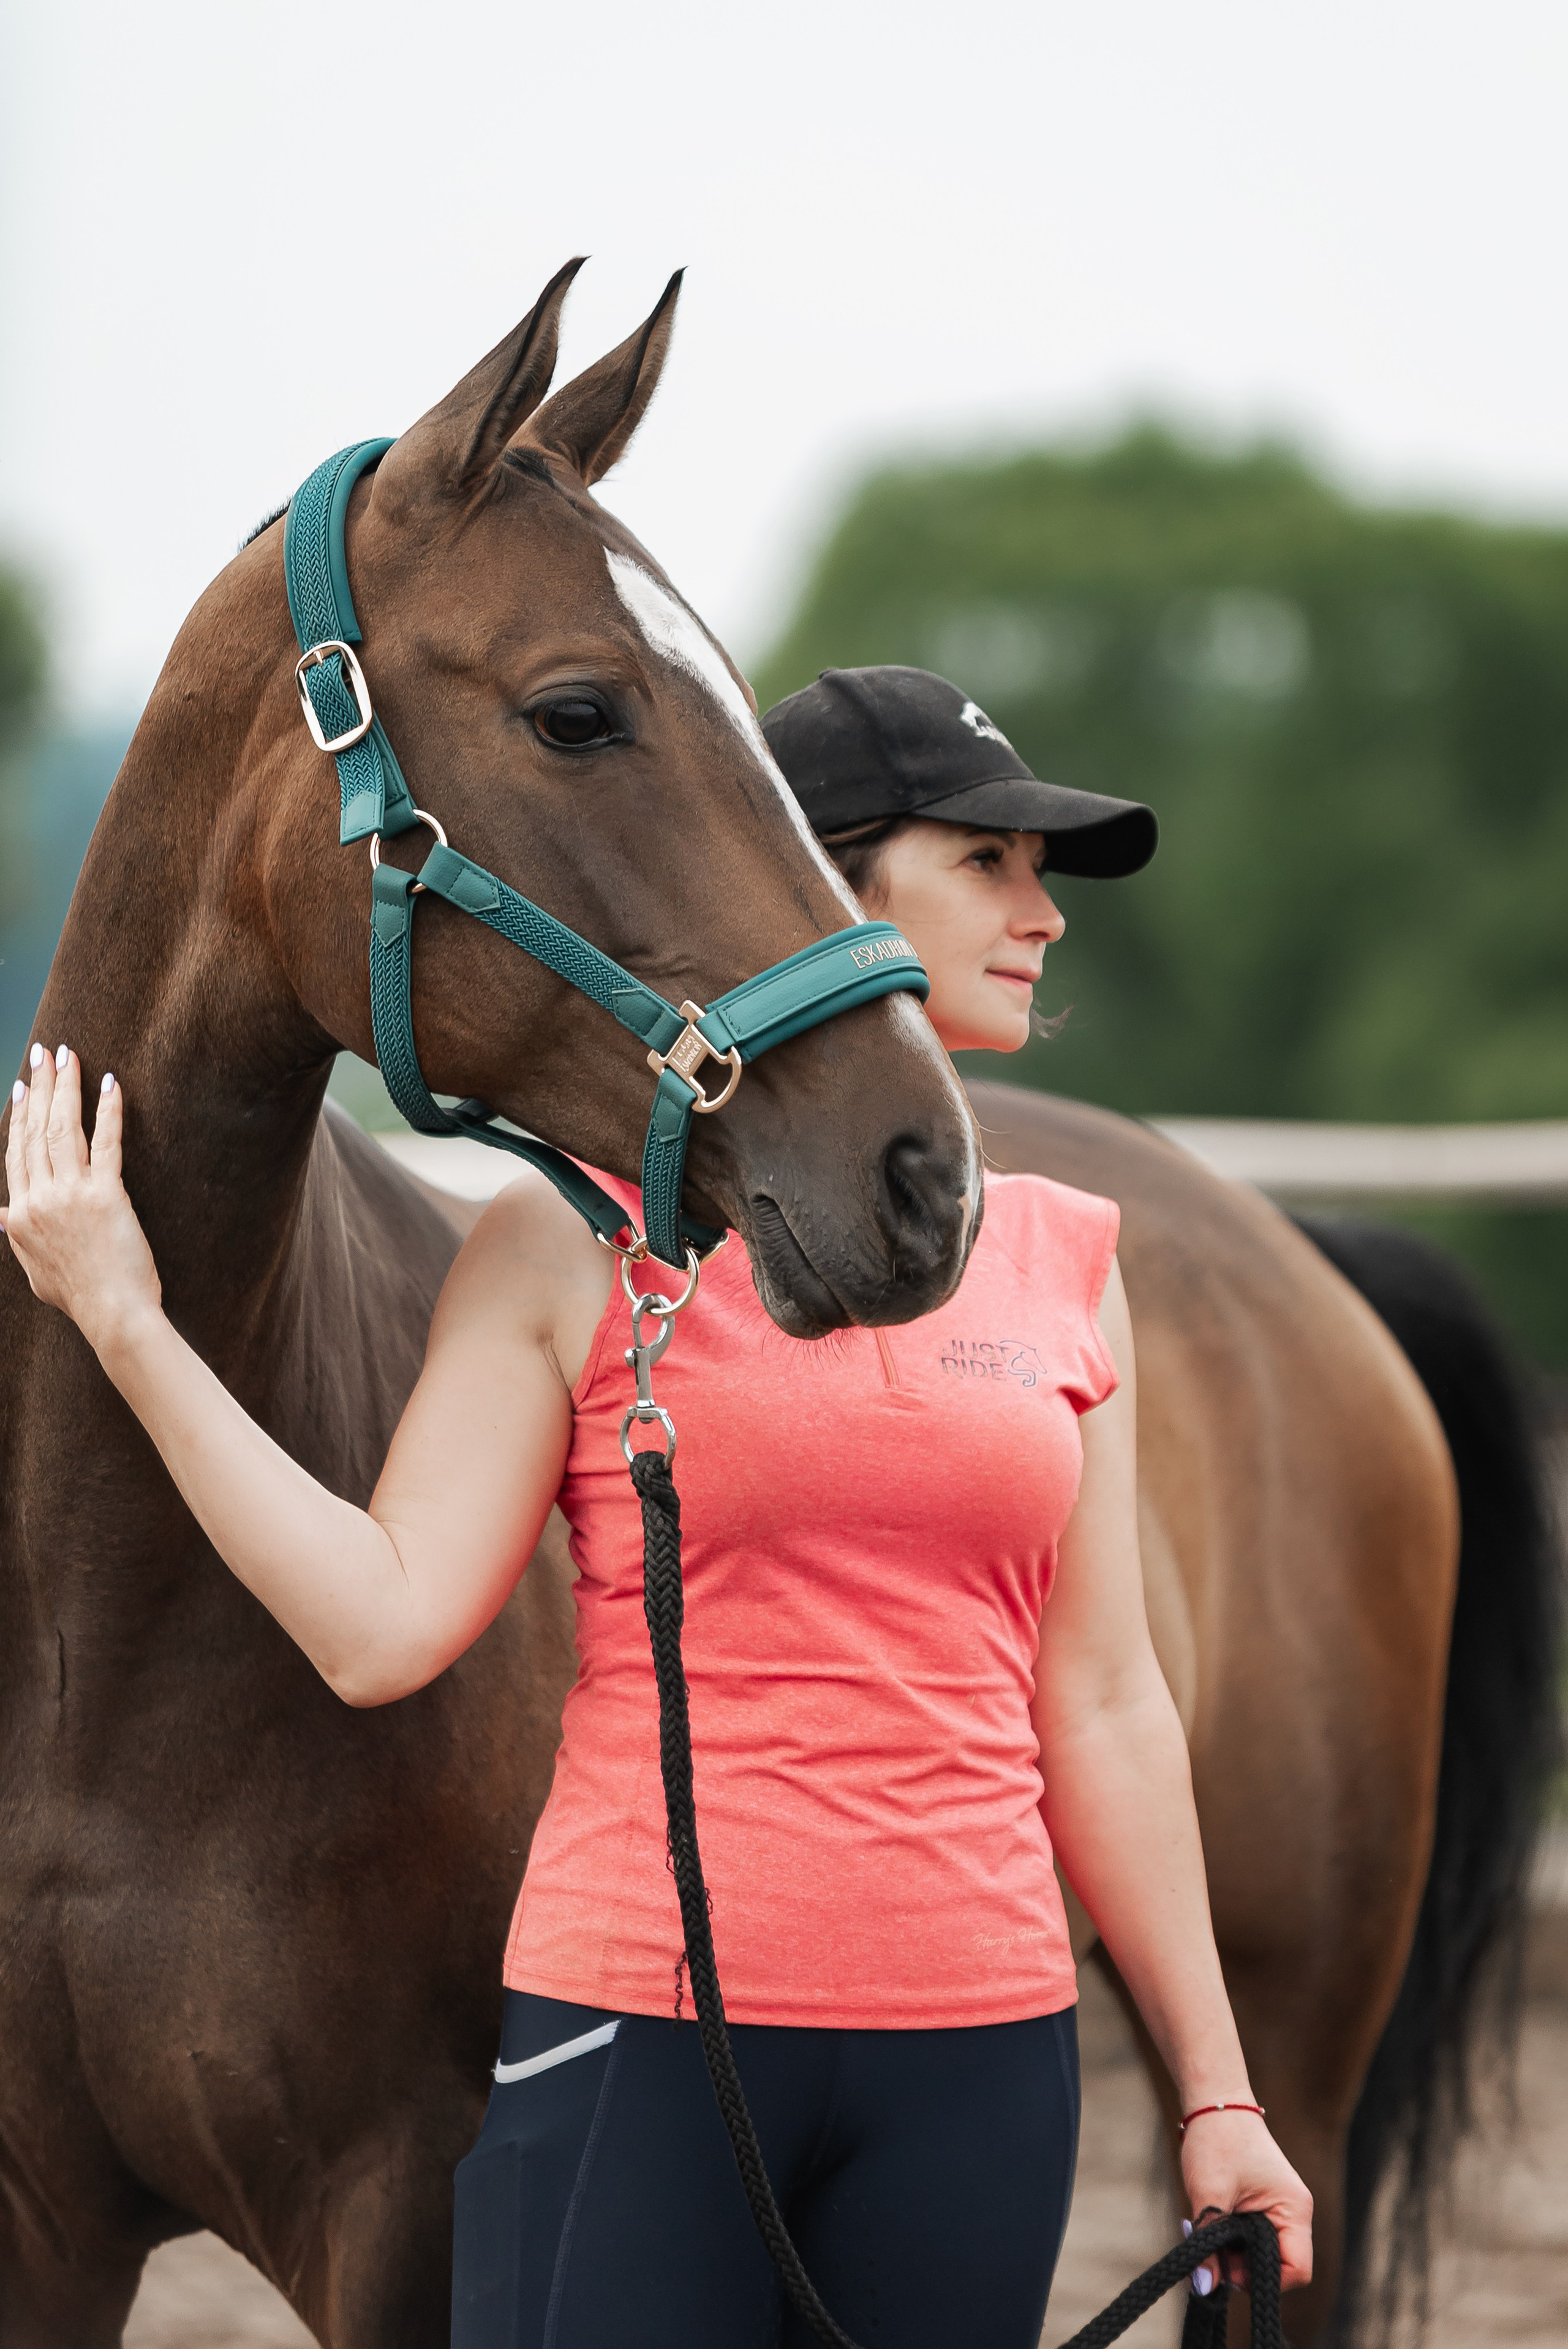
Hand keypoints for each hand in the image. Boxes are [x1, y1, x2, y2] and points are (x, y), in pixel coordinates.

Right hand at [3, 1046, 161, 1352]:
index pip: (15, 1153)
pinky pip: (106, 1143)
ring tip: (68, 1057)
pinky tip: (110, 1084)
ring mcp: (71, 1194)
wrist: (112, 1314)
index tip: (19, 1088)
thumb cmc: (79, 1297)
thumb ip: (16, 1237)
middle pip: (34, 1131)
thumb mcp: (34, 1270)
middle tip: (43, 1054)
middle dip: (39, 1087)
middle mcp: (39, 1199)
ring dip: (65, 1088)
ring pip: (62, 1129)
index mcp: (18, 1216)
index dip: (17, 1116)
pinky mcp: (106, 1194)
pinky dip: (108, 1111)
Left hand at [1181, 2110, 1312, 2294]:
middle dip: (1242, 2266)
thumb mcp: (1209, 2194)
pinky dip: (1231, 2237)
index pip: (1297, 2271)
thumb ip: (1209, 2243)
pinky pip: (1254, 2236)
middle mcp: (1295, 2212)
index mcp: (1295, 2210)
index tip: (1226, 2270)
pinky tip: (1209, 2221)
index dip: (1262, 2280)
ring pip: (1262, 2252)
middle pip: (1279, 2265)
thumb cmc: (1217, 2140)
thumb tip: (1204, 2290)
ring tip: (1204, 2229)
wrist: (1214, 2099)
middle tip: (1207, 2251)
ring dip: (1233, 2251)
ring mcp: (1280, 2207)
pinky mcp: (1265, 2203)